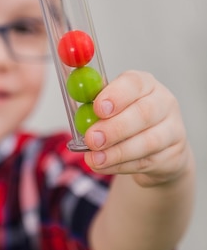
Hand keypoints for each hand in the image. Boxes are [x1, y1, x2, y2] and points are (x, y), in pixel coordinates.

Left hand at [83, 70, 191, 185]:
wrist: (157, 150)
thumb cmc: (128, 121)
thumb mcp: (112, 108)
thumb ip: (95, 106)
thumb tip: (75, 106)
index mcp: (145, 84)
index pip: (134, 83)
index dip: (116, 95)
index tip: (97, 108)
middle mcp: (163, 103)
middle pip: (143, 113)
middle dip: (114, 128)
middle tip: (92, 139)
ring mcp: (172, 130)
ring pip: (147, 142)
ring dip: (116, 152)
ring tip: (94, 159)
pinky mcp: (173, 155)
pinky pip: (146, 162)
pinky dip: (121, 166)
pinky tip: (104, 165)